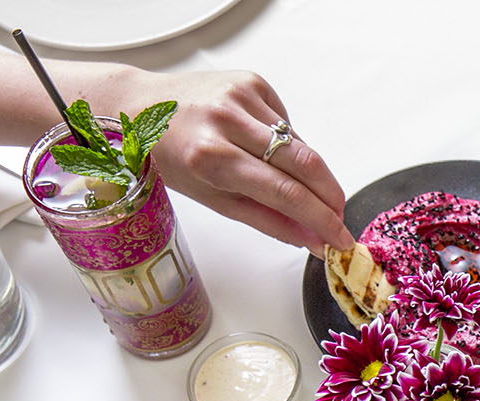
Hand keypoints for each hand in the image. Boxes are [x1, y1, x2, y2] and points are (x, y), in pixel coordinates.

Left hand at [95, 66, 354, 252]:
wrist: (139, 106)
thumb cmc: (170, 157)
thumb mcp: (213, 199)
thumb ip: (268, 221)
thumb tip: (312, 240)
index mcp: (211, 157)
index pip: (286, 193)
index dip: (321, 219)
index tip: (340, 238)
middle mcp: (227, 120)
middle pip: (305, 163)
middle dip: (331, 196)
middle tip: (339, 218)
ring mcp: (241, 96)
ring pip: (300, 144)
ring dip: (309, 173)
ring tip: (294, 185)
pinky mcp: (251, 81)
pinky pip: (287, 123)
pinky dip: (287, 144)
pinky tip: (264, 147)